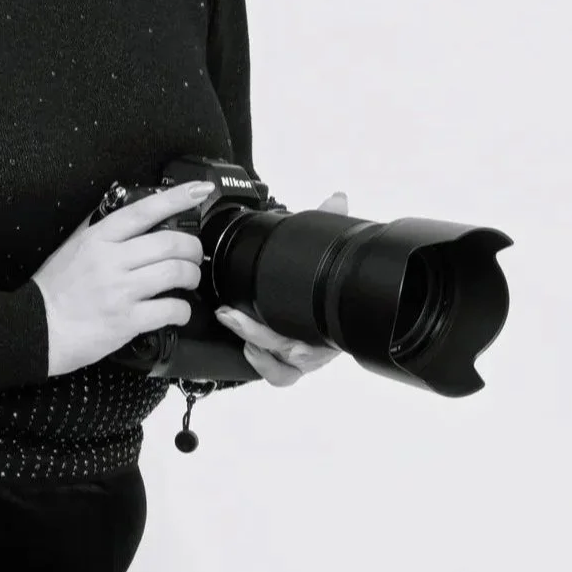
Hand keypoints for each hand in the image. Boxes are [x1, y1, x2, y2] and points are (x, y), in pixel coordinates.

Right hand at [33, 181, 213, 375]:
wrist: (38, 329)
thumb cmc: (54, 290)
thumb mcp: (71, 248)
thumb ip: (100, 231)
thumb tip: (130, 215)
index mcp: (98, 239)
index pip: (144, 211)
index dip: (176, 198)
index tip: (200, 190)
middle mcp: (111, 260)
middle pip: (171, 242)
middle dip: (192, 248)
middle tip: (192, 256)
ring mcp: (120, 291)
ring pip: (176, 273)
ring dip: (192, 276)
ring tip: (188, 281)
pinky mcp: (127, 320)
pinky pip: (171, 309)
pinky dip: (183, 310)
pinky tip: (178, 310)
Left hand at [218, 191, 350, 385]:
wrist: (311, 299)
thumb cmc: (317, 283)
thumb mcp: (319, 252)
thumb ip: (328, 224)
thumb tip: (338, 199)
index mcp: (330, 328)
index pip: (322, 347)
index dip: (310, 351)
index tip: (295, 345)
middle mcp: (317, 348)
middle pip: (294, 361)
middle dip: (263, 341)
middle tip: (234, 318)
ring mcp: (297, 358)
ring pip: (281, 372)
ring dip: (258, 355)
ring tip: (234, 328)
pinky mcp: (277, 360)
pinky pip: (272, 372)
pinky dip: (258, 362)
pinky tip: (243, 345)